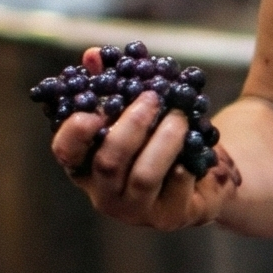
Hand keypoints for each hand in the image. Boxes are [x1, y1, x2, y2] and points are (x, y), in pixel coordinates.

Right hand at [51, 47, 240, 229]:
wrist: (206, 172)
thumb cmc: (161, 137)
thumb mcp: (139, 110)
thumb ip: (113, 82)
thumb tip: (94, 54)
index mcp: (87, 166)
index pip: (66, 153)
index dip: (74, 133)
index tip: (91, 111)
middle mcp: (106, 193)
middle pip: (109, 162)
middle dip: (131, 126)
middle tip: (153, 97)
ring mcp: (137, 210)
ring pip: (144, 176)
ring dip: (163, 140)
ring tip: (180, 117)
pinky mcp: (170, 217)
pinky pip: (176, 188)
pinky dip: (185, 164)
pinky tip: (195, 149)